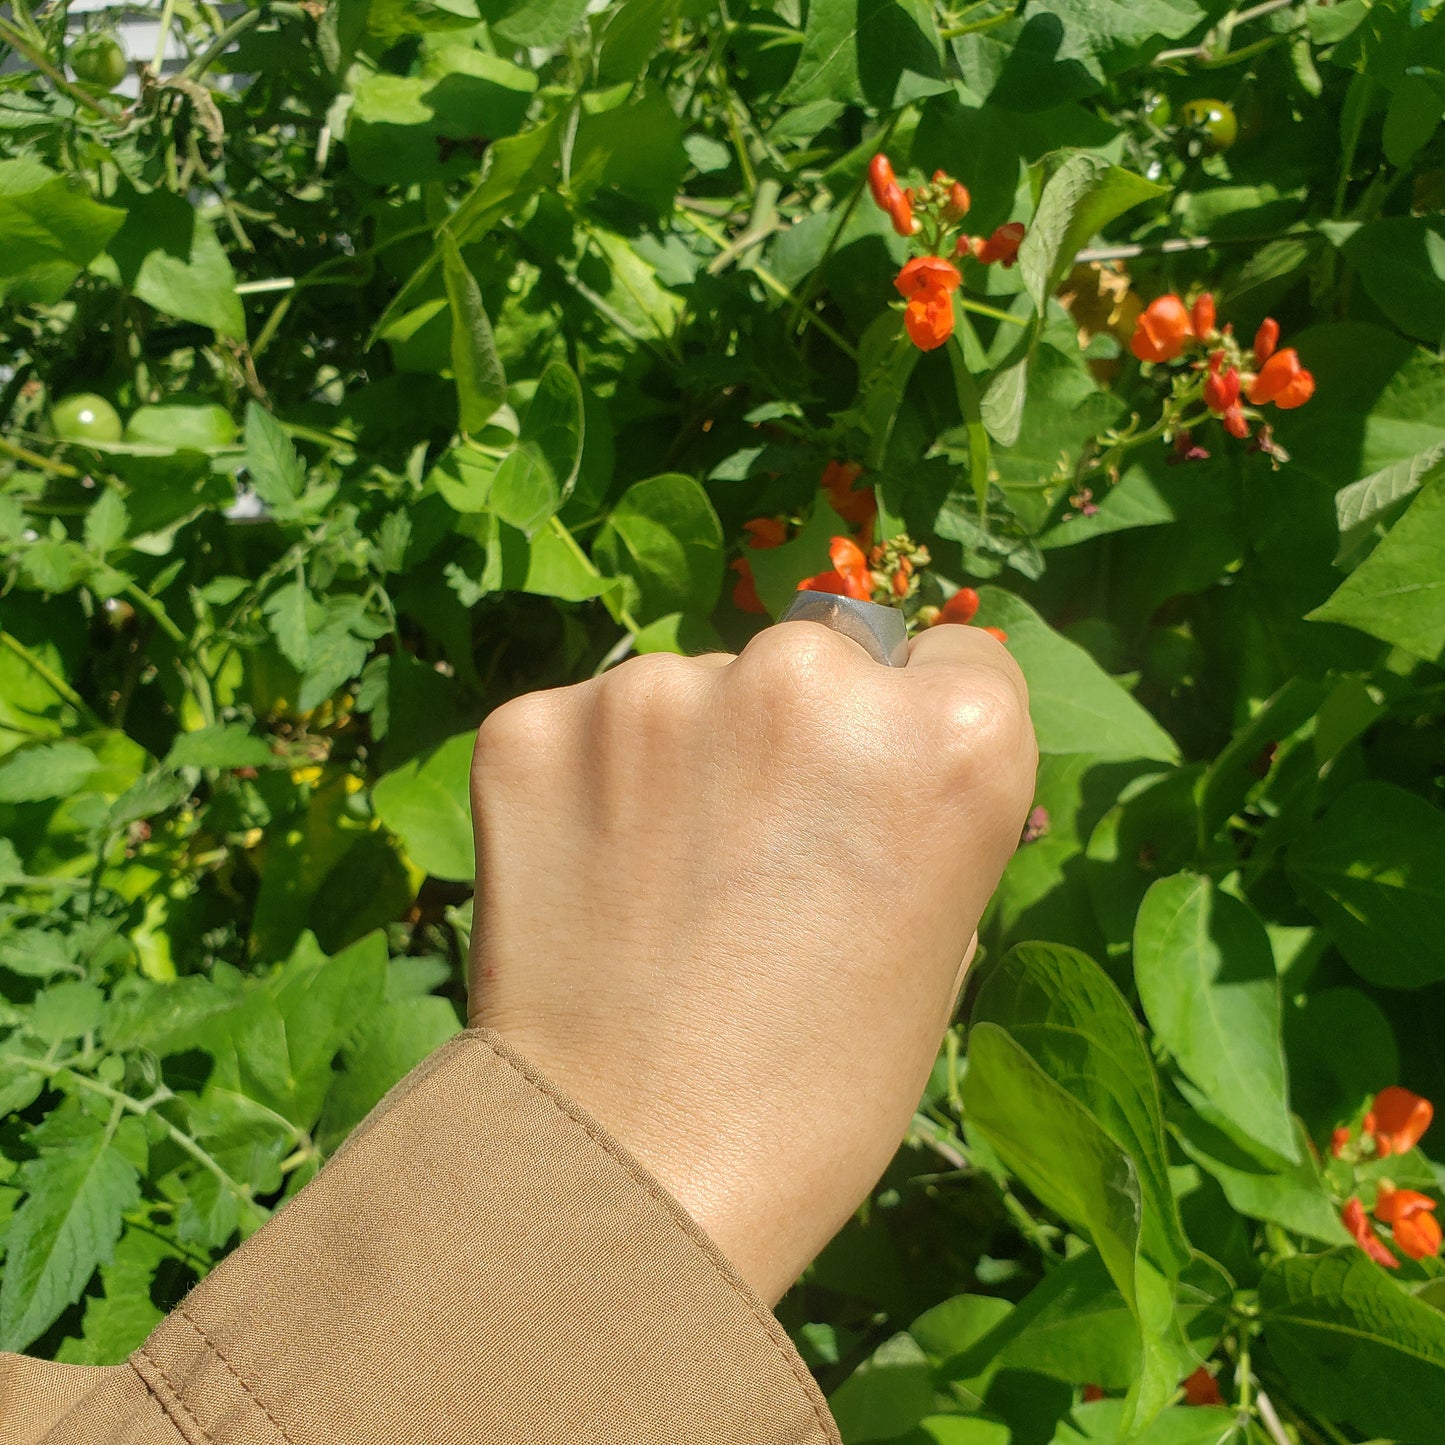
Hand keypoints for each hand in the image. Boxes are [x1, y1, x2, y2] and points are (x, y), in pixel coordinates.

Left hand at [468, 621, 1036, 1303]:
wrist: (627, 1174)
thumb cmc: (818, 1087)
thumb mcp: (938, 936)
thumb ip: (918, 803)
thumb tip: (881, 742)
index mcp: (952, 736)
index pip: (952, 660)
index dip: (911, 737)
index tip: (870, 802)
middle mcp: (808, 676)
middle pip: (815, 660)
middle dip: (795, 737)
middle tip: (756, 858)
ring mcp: (659, 691)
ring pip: (692, 691)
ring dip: (686, 756)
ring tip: (665, 887)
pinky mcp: (536, 721)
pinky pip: (586, 727)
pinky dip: (589, 782)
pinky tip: (592, 879)